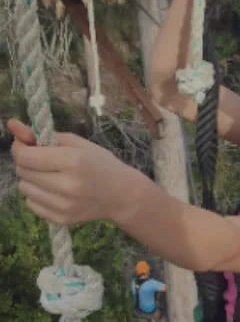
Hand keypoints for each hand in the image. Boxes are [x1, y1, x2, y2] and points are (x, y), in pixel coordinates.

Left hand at [8, 119, 146, 224]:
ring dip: (32, 180)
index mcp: (73, 161)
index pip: (25, 156)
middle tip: (46, 161)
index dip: (20, 148)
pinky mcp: (61, 219)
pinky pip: (31, 204)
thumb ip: (43, 135)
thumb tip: (12, 125)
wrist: (122, 194)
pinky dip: (38, 196)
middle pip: (23, 172)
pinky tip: (56, 192)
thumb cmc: (101, 164)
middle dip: (29, 163)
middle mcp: (67, 185)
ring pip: (24, 189)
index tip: (26, 144)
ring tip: (52, 177)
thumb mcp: (77, 144)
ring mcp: (63, 205)